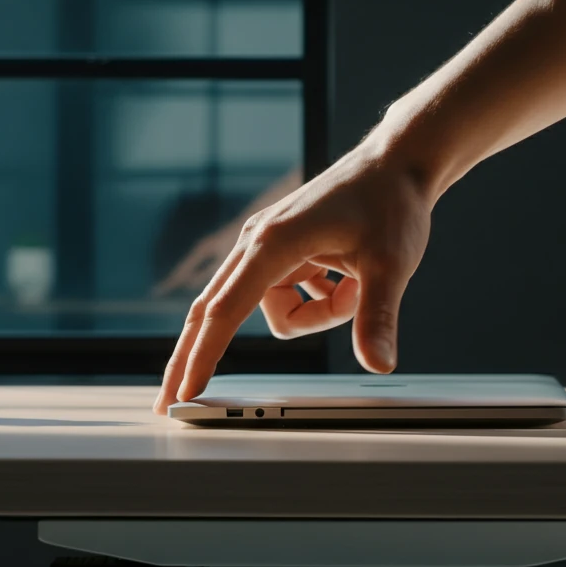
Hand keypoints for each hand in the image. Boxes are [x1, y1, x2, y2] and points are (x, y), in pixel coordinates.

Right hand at [153, 139, 430, 413]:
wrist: (395, 164)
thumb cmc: (390, 203)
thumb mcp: (390, 265)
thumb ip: (377, 317)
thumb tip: (379, 364)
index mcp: (272, 243)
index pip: (225, 311)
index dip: (202, 356)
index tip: (182, 392)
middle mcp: (257, 242)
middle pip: (213, 311)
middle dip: (197, 355)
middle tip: (169, 402)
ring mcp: (265, 246)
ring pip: (272, 311)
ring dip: (315, 315)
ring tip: (355, 284)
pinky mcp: (278, 252)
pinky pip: (286, 298)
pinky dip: (317, 302)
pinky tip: (345, 277)